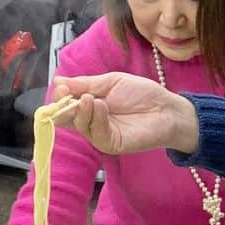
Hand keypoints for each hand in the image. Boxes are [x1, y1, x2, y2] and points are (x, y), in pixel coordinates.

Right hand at [52, 73, 198, 155]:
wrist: (167, 108)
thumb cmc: (142, 94)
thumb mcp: (111, 82)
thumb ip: (86, 84)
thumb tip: (58, 81)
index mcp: (88, 105)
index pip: (65, 105)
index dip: (59, 97)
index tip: (60, 87)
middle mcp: (91, 122)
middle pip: (66, 118)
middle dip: (63, 106)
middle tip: (65, 93)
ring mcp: (100, 134)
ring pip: (80, 125)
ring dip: (81, 110)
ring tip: (89, 98)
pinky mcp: (111, 144)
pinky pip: (96, 133)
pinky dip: (96, 118)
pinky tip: (101, 105)